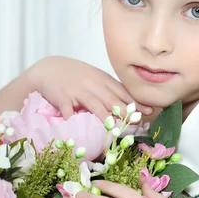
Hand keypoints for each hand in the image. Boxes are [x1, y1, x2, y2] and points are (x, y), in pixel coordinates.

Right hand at [27, 56, 152, 120]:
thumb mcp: (94, 78)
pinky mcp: (63, 98)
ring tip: (115, 129)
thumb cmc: (75, 75)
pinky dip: (74, 119)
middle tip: (137, 122)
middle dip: (125, 111)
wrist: (49, 68)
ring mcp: (77, 91)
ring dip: (105, 117)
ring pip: (94, 104)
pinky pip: (69, 110)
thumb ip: (109, 89)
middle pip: (111, 99)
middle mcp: (92, 85)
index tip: (149, 111)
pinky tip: (80, 129)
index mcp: (102, 80)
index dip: (135, 102)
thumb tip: (129, 103)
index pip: (122, 91)